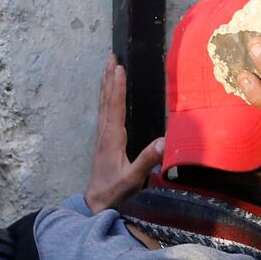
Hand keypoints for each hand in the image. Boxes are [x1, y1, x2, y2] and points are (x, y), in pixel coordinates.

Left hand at [84, 55, 164, 213]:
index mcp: (112, 138)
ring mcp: (102, 136)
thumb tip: (164, 140)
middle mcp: (105, 133)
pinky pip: (104, 112)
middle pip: (106, 99)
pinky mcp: (103, 141)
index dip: (118, 87)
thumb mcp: (133, 178)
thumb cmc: (116, 191)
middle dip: (109, 77)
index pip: (116, 107)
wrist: (96, 203)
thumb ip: (147, 160)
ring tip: (109, 67)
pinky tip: (109, 94)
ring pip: (103, 104)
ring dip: (106, 84)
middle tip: (111, 57)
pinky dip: (107, 97)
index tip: (120, 68)